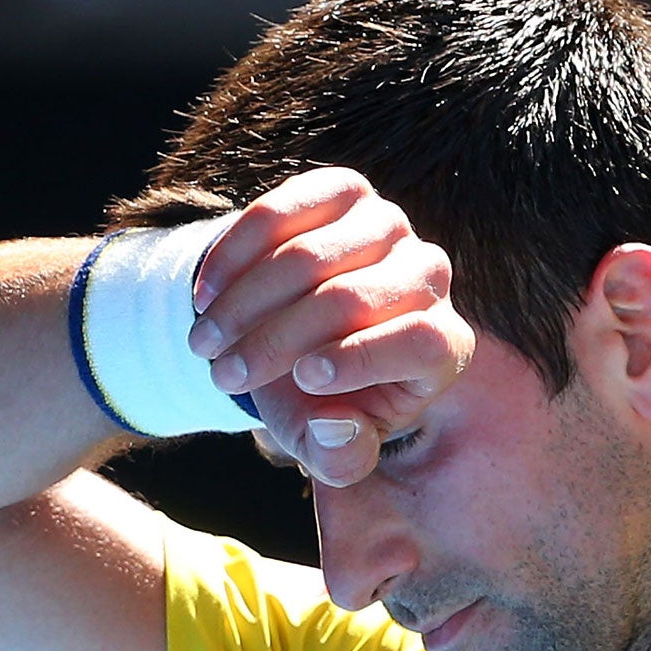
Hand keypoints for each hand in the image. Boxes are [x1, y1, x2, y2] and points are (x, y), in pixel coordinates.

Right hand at [187, 168, 473, 485]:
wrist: (288, 335)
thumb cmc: (319, 403)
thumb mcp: (330, 446)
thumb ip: (342, 459)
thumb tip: (336, 429)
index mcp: (445, 346)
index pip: (424, 342)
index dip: (365, 359)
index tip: (304, 380)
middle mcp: (429, 277)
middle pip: (356, 300)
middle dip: (278, 340)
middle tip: (224, 375)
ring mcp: (389, 226)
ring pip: (313, 255)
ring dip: (246, 303)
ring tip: (205, 344)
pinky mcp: (345, 191)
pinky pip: (285, 211)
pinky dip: (236, 254)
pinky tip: (205, 295)